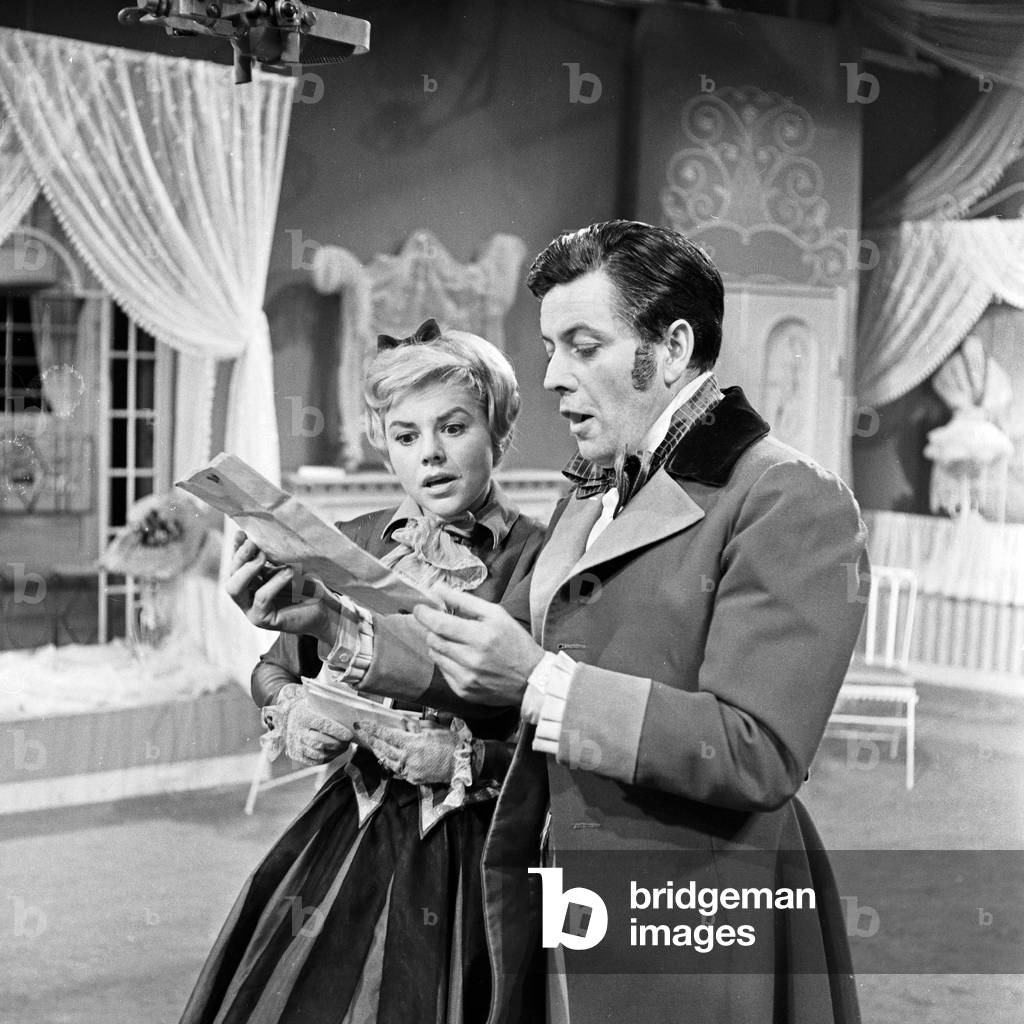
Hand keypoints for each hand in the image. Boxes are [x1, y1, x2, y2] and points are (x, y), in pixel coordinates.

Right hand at [225, 531, 337, 640]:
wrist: (324, 607)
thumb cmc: (307, 584)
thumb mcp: (287, 565)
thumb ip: (272, 556)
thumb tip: (264, 535)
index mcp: (250, 580)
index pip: (236, 563)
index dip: (236, 548)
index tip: (242, 532)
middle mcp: (246, 595)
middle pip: (230, 575)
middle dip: (240, 557)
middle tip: (253, 543)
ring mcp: (251, 609)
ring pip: (235, 588)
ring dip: (248, 569)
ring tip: (263, 556)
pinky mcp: (262, 619)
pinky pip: (261, 598)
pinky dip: (274, 582)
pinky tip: (288, 571)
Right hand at [279, 685, 354, 764]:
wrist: (289, 716)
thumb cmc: (309, 708)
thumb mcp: (316, 703)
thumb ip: (331, 707)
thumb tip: (352, 711)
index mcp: (303, 716)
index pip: (323, 725)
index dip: (338, 731)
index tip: (349, 735)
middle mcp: (296, 732)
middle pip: (321, 742)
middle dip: (337, 744)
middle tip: (348, 742)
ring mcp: (295, 745)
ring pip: (318, 754)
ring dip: (334, 752)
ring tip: (343, 746)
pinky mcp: (295, 755)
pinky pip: (314, 761)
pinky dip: (327, 758)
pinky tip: (333, 752)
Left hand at [356, 721, 462, 783]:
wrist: (462, 764)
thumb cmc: (451, 743)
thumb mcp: (434, 728)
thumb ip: (416, 726)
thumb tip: (405, 723)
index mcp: (413, 744)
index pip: (387, 735)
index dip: (372, 729)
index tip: (362, 724)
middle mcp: (408, 758)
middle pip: (383, 748)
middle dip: (371, 739)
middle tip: (362, 732)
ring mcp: (410, 770)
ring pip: (387, 762)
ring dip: (378, 752)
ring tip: (373, 744)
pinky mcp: (414, 779)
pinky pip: (397, 771)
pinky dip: (390, 763)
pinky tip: (387, 758)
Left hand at [411, 581, 543, 705]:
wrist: (531, 679)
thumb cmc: (515, 642)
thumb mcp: (496, 614)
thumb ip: (465, 601)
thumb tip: (439, 590)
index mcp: (481, 636)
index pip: (440, 624)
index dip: (424, 614)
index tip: (419, 608)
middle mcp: (472, 659)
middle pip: (433, 640)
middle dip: (432, 628)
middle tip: (442, 624)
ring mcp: (467, 678)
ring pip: (435, 655)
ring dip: (438, 644)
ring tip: (454, 641)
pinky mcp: (464, 691)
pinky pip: (442, 671)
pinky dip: (446, 660)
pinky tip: (461, 657)